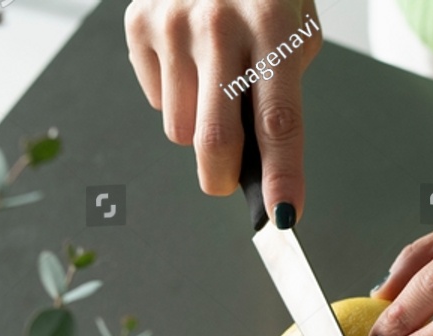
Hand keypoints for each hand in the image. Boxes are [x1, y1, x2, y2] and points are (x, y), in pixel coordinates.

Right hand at [126, 0, 320, 219]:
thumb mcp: (293, 26)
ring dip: (199, 125)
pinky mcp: (138, 22)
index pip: (278, 118)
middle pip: (214, 139)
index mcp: (273, 24)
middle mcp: (218, 23)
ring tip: (214, 83)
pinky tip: (189, 58)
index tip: (282, 217)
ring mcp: (172, 23)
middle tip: (228, 181)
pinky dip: (175, 94)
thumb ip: (281, 89)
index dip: (282, 175)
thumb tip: (261, 164)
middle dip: (221, 179)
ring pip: (179, 128)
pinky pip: (157, 99)